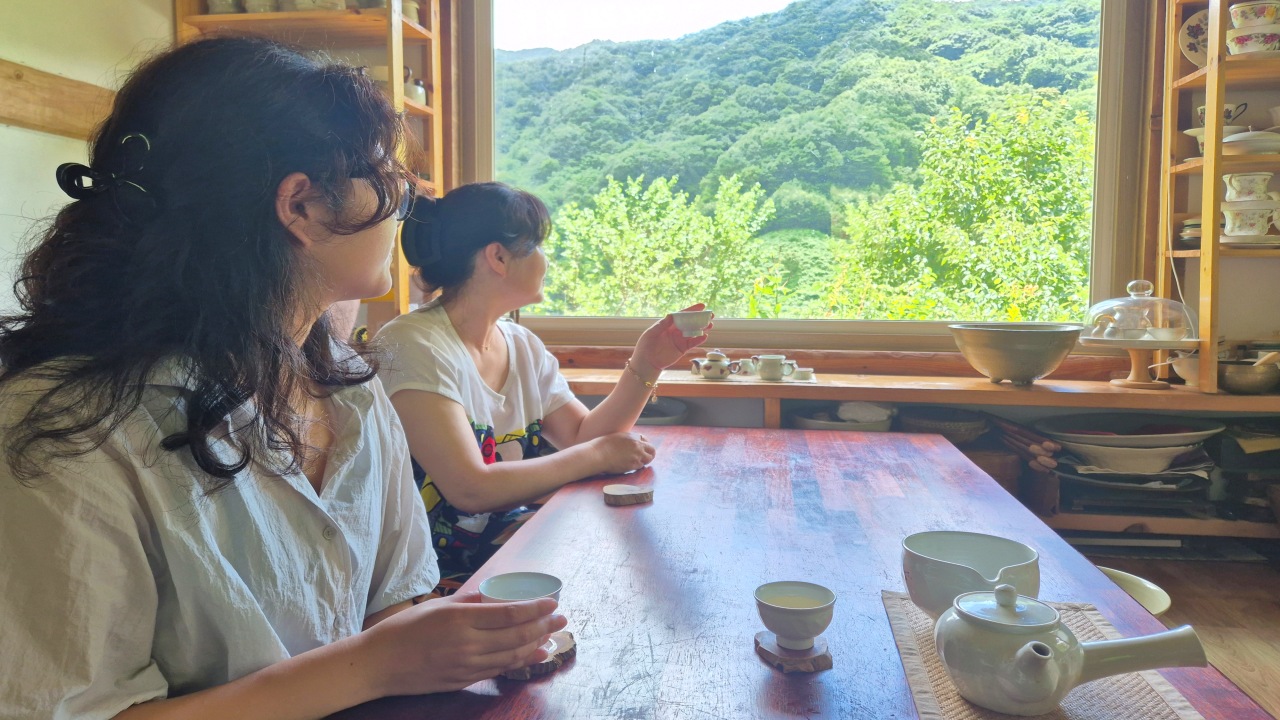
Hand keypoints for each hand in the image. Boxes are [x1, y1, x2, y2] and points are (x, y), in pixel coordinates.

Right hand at [358, 591, 566, 696]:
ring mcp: (465, 666)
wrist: (378, 665)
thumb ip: (469, 601)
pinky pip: (498, 670)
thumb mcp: (437, 606)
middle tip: (561, 619)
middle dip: (543, 627)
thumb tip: (495, 596)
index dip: (534, 609)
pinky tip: (532, 655)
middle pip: (516, 637)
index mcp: (459, 620)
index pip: (507, 614)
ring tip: (553, 636)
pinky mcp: (462, 681)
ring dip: (536, 646)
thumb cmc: (404, 629)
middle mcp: (466, 644)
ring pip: (511, 657)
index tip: (552, 602)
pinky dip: (519, 662)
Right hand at [589, 431, 655, 474]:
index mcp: (632, 436)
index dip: (644, 445)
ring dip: (644, 460)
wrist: (598, 454)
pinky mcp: (633, 465)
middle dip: (650, 453)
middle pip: (652, 449)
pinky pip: (640, 466)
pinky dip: (637, 466)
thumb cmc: (602, 446)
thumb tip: (629, 444)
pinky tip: (631, 465)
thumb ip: (626, 440)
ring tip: (637, 462)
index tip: (642, 448)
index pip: (645, 440)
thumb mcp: (616, 437)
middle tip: (646, 457)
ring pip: (648, 459)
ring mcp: (636, 455)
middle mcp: (637, 445)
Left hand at [630, 303, 713, 377]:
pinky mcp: (682, 349)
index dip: (692, 310)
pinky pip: (693, 343)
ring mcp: (680, 339)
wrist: (647, 362)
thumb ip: (662, 325)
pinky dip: (699, 340)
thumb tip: (671, 315)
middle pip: (690, 322)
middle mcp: (676, 330)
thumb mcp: (652, 333)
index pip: (682, 315)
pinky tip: (705, 336)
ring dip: (702, 328)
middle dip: (700, 318)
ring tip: (710, 325)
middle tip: (711, 315)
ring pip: (694, 332)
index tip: (702, 306)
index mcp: (669, 324)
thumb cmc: (646, 346)